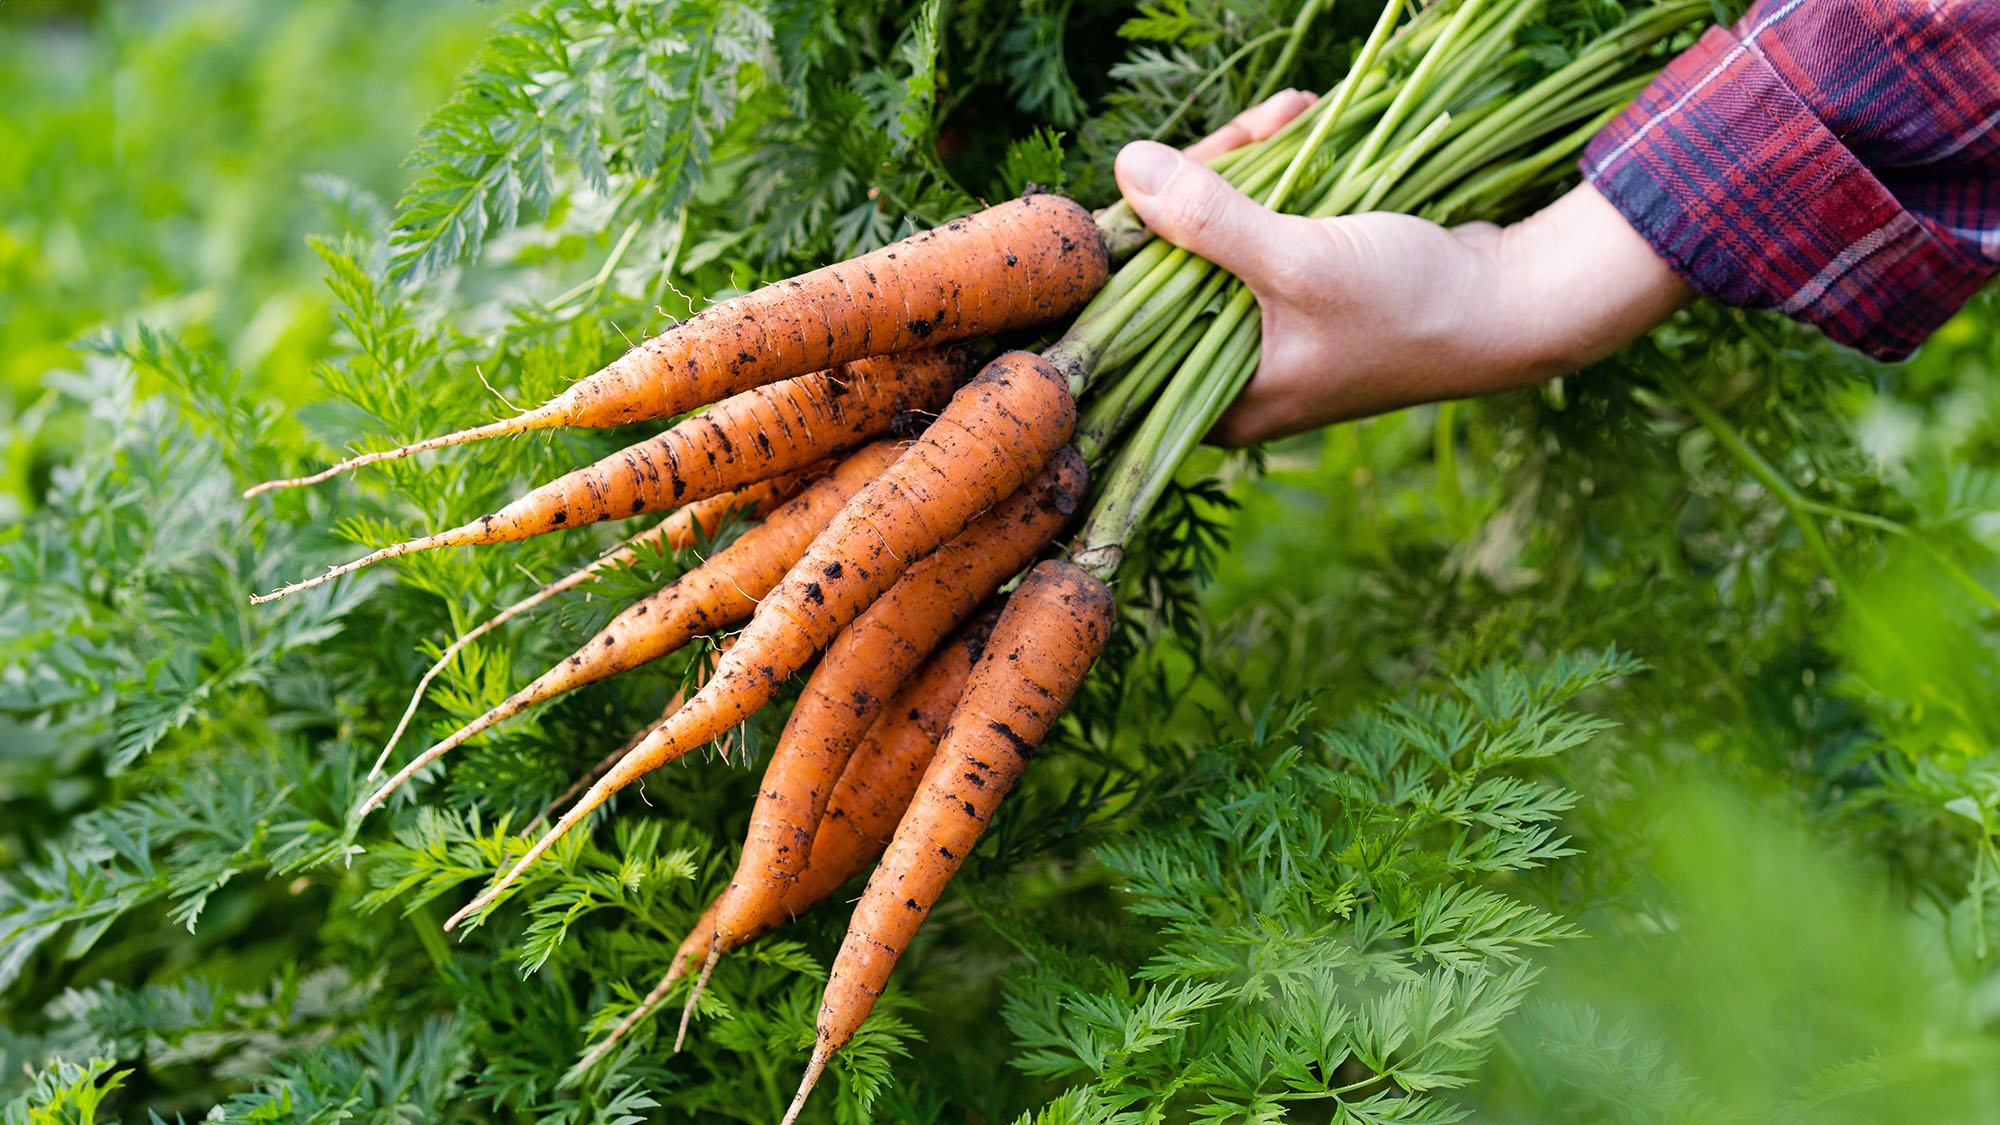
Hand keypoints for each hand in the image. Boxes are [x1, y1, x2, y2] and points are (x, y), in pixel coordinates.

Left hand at [1124, 94, 1692, 445]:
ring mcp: (1270, 329)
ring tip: (1287, 112)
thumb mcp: (1300, 261)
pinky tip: (1301, 120)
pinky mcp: (1304, 288)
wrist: (1514, 305)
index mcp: (1219, 399)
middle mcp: (1235, 373)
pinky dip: (1281, 174)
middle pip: (1178, 262)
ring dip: (1250, 165)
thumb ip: (1209, 219)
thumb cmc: (1411, 308)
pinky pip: (1267, 222)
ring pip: (1222, 232)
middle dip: (1207, 182)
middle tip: (1252, 130)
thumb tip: (1128, 166)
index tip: (1152, 168)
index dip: (1136, 237)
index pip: (1139, 314)